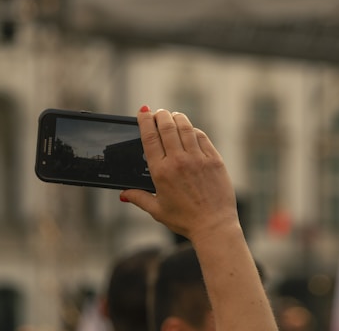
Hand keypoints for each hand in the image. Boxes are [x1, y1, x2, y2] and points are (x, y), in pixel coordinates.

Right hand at [120, 106, 239, 241]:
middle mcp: (179, 162)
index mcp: (161, 172)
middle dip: (160, 115)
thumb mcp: (157, 210)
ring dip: (177, 118)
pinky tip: (190, 130)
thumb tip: (123, 193)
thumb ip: (139, 198)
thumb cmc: (185, 220)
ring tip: (173, 116)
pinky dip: (194, 131)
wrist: (214, 226)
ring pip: (185, 128)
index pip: (150, 137)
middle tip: (158, 112)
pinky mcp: (214, 160)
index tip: (143, 111)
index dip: (145, 120)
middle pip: (167, 127)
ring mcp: (198, 159)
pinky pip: (202, 138)